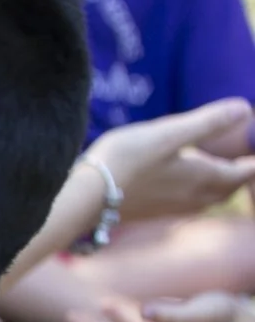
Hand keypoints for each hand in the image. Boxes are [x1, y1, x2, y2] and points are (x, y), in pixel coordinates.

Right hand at [88, 99, 254, 220]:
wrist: (83, 198)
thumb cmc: (125, 161)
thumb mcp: (167, 134)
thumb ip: (207, 122)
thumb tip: (245, 108)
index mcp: (202, 176)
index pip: (242, 172)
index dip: (254, 163)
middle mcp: (192, 197)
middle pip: (226, 189)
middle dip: (240, 177)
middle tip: (245, 165)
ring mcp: (170, 208)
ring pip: (207, 200)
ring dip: (219, 188)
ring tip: (220, 176)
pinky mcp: (150, 213)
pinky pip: (185, 205)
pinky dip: (196, 195)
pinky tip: (182, 189)